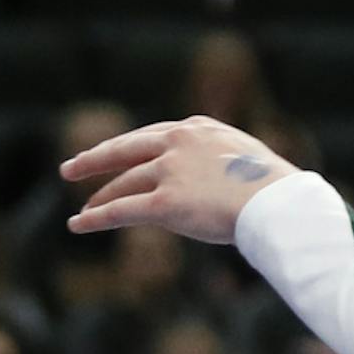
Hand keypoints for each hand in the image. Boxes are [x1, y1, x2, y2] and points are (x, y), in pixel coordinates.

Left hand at [63, 117, 296, 244]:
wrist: (281, 204)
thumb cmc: (276, 189)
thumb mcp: (247, 159)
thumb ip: (221, 161)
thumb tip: (217, 180)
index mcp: (199, 129)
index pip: (153, 135)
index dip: (129, 147)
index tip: (114, 153)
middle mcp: (178, 143)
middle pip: (125, 149)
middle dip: (95, 159)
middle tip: (72, 167)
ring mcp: (170, 171)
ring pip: (124, 184)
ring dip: (99, 198)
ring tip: (83, 210)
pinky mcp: (165, 202)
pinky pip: (121, 210)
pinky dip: (96, 218)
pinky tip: (78, 224)